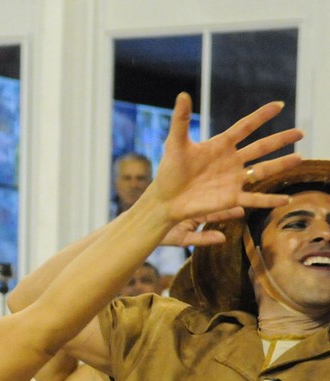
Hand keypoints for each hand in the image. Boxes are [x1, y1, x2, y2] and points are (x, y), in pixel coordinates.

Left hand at [142, 93, 302, 227]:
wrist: (164, 200)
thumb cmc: (168, 172)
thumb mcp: (174, 144)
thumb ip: (181, 120)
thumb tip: (183, 94)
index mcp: (219, 146)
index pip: (245, 127)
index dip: (261, 116)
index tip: (279, 105)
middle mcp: (231, 161)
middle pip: (261, 147)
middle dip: (280, 139)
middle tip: (300, 132)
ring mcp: (233, 180)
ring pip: (263, 170)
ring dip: (281, 165)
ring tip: (299, 157)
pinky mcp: (230, 198)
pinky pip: (254, 198)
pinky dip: (269, 199)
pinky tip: (286, 199)